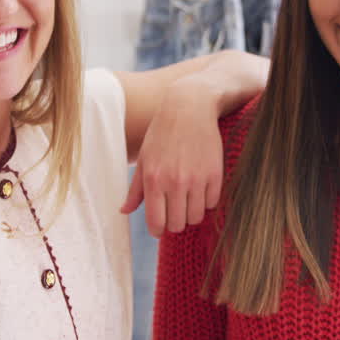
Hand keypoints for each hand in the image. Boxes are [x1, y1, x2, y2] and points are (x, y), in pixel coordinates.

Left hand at [120, 76, 223, 235]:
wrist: (190, 108)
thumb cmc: (162, 134)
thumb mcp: (144, 159)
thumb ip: (135, 189)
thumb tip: (123, 212)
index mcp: (154, 180)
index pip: (156, 223)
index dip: (157, 230)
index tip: (159, 227)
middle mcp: (175, 182)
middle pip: (177, 225)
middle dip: (174, 222)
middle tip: (173, 211)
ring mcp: (197, 179)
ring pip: (196, 217)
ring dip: (191, 213)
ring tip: (187, 200)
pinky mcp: (215, 175)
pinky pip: (212, 204)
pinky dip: (206, 201)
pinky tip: (200, 188)